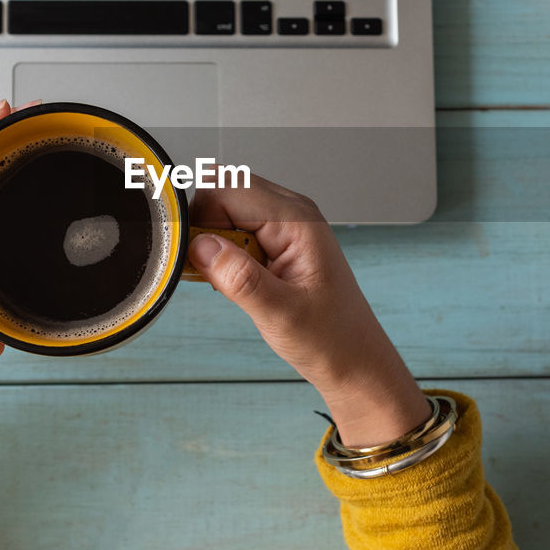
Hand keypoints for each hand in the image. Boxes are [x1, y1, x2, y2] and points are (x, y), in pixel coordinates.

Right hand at [187, 176, 430, 447]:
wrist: (355, 360)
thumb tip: (200, 244)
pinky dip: (223, 251)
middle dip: (203, 227)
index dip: (201, 218)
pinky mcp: (279, 240)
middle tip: (209, 272)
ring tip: (226, 280)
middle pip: (224, 191)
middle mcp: (291, 212)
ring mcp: (286, 224)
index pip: (227, 189)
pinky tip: (235, 280)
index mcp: (296, 221)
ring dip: (212, 240)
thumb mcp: (280, 314)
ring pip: (227, 209)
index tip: (194, 257)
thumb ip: (239, 277)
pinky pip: (237, 228)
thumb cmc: (330, 338)